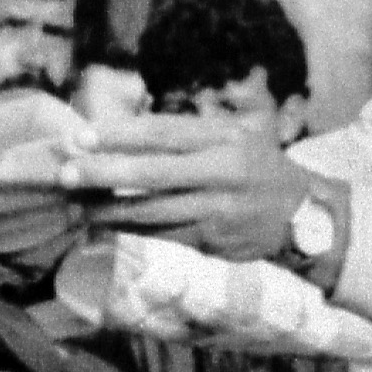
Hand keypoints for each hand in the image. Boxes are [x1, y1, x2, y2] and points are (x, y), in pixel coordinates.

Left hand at [58, 115, 308, 262]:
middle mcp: (221, 172)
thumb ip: (192, 130)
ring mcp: (217, 210)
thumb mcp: (240, 132)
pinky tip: (104, 226)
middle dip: (103, 174)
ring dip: (109, 211)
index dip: (118, 135)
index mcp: (224, 138)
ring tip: (76, 206)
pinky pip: (162, 235)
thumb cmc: (260, 166)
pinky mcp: (212, 241)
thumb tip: (126, 131)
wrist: (306, 215)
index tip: (81, 136)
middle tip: (64, 174)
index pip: (162, 133)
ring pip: (152, 212)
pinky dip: (131, 230)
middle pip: (151, 174)